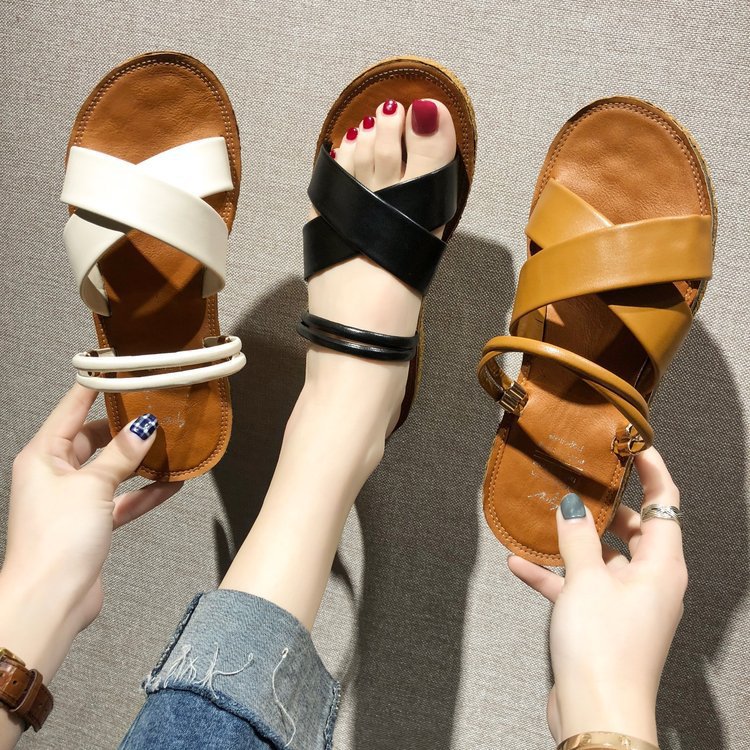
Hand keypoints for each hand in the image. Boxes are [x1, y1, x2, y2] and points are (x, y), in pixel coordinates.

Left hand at [0, 385, 180, 679]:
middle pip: (95, 439)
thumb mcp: (92, 486)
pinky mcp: (91, 525)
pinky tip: (172, 483)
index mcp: (43, 456)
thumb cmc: (56, 541)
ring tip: (171, 446)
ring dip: (139, 461)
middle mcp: (55, 475)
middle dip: (126, 428)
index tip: (121, 370)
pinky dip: (144, 493)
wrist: (51, 600)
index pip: (72, 409)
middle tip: (156, 410)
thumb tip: (143, 427)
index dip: (97, 388)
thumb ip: (121, 455)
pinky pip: (122, 500)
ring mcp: (74, 500)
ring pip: (112, 470)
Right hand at [509, 448, 685, 745]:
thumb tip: (572, 504)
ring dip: (573, 541)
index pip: (664, 504)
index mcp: (662, 566)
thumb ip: (578, 537)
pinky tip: (520, 564)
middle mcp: (651, 581)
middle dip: (605, 505)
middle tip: (579, 478)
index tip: (630, 445)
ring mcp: (627, 602)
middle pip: (634, 528)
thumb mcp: (587, 580)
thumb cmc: (604, 647)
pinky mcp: (604, 621)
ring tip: (543, 517)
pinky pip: (580, 586)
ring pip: (602, 557)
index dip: (651, 471)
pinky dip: (555, 574)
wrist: (596, 711)